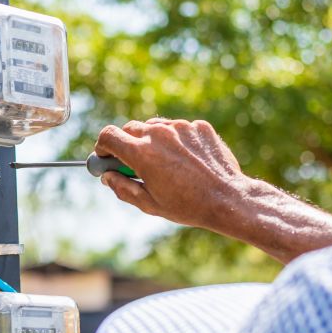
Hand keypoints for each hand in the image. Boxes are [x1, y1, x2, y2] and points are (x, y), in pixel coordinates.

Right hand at [94, 119, 248, 231]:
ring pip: (155, 127)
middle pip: (130, 128)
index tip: (105, 156)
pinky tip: (188, 161)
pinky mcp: (200, 126)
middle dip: (126, 143)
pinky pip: (179, 129)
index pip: (109, 135)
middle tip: (132, 162)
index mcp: (142, 153)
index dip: (102, 146)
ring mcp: (181, 127)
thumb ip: (122, 188)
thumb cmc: (187, 206)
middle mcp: (159, 134)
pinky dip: (177, 141)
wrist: (229, 199)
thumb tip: (107, 176)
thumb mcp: (149, 204)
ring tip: (166, 165)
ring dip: (152, 141)